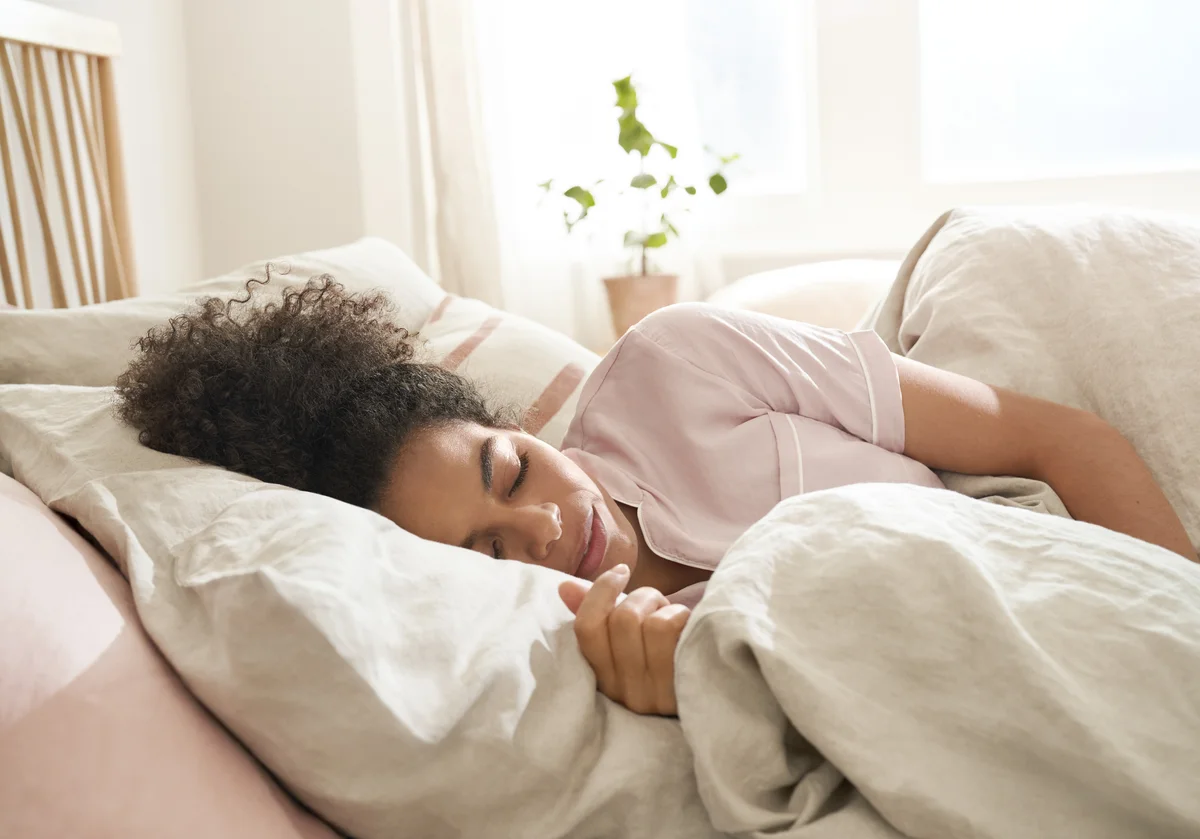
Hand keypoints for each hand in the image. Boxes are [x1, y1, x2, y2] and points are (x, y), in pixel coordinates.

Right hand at [559, 564, 690, 715]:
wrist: (721, 694)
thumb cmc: (669, 656)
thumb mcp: (631, 636)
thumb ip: (597, 612)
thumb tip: (564, 586)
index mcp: (604, 680)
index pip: (586, 629)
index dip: (599, 592)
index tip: (620, 572)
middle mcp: (626, 693)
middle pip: (621, 620)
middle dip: (642, 597)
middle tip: (657, 604)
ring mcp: (656, 694)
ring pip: (648, 623)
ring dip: (664, 608)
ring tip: (674, 618)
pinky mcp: (684, 687)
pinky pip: (671, 631)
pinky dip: (681, 616)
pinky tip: (690, 630)